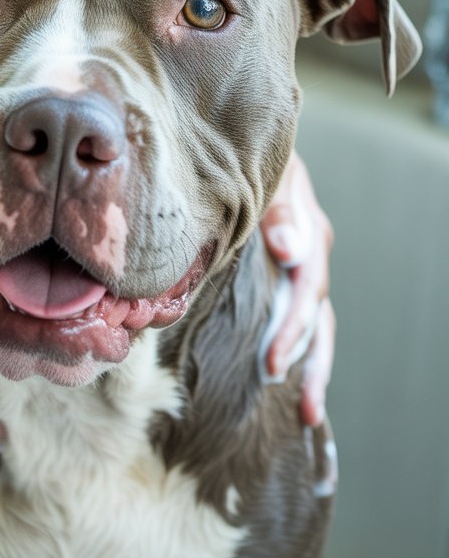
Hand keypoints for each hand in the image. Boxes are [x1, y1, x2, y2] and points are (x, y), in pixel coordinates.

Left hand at [260, 153, 334, 427]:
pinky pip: (296, 319)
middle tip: (302, 407)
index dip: (292, 330)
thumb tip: (292, 252)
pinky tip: (289, 384)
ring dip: (312, 368)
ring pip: (314, 326)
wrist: (239, 143)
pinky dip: (296, 350)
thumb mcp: (267, 174)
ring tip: (309, 414)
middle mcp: (307, 257)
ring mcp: (297, 268)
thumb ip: (278, 212)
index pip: (306, 292)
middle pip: (318, 319)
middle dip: (310, 364)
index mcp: (306, 235)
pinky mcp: (281, 275)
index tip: (272, 363)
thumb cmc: (249, 156)